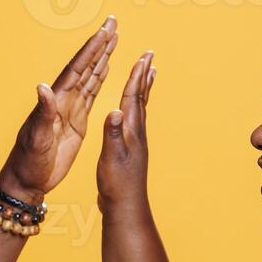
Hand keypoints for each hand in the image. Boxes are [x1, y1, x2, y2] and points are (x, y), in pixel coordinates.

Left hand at [0, 17, 118, 201]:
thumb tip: (42, 87)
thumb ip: (43, 113)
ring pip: (90, 76)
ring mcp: (71, 109)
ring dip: (102, 56)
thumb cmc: (29, 161)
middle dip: (100, 43)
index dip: (92, 49)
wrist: (28, 180)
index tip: (105, 30)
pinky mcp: (76, 121)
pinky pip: (91, 94)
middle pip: (86, 65)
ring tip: (114, 37)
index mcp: (56, 100)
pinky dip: (100, 78)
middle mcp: (64, 99)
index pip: (77, 68)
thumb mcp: (37, 138)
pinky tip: (107, 68)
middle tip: (113, 21)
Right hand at [96, 50, 155, 213]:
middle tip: (150, 56)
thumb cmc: (117, 183)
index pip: (134, 97)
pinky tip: (131, 110)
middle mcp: (137, 133)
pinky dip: (134, 107)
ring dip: (142, 89)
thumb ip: (113, 134)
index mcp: (131, 131)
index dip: (137, 76)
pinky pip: (134, 120)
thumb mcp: (111, 157)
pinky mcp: (130, 149)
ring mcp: (135, 141)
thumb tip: (115, 111)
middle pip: (141, 98)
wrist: (124, 206)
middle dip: (144, 76)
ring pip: (139, 108)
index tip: (143, 55)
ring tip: (147, 75)